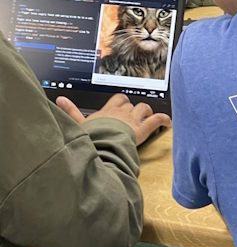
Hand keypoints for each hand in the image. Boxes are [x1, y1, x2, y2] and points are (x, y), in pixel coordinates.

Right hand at [56, 93, 170, 146]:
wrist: (101, 147)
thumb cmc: (89, 138)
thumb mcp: (77, 125)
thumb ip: (70, 112)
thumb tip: (59, 99)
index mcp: (107, 111)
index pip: (118, 99)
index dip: (121, 102)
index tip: (122, 106)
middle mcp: (121, 112)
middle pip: (131, 103)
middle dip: (133, 108)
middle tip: (134, 117)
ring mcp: (133, 120)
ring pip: (144, 108)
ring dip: (147, 112)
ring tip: (148, 118)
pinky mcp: (142, 129)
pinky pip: (157, 120)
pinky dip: (163, 120)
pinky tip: (168, 123)